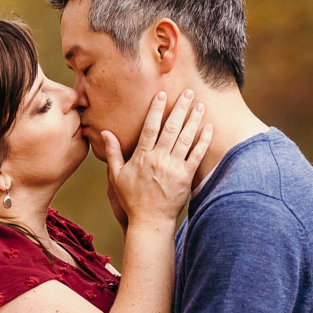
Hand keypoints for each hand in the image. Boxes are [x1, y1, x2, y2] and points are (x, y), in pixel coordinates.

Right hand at [104, 89, 212, 227]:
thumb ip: (113, 153)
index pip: (150, 127)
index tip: (162, 94)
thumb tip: (105, 133)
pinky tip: (208, 127)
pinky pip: (196, 155)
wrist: (149, 221)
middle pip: (171, 128)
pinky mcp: (186, 177)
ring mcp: (174, 168)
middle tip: (188, 92)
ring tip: (200, 104)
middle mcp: (159, 159)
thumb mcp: (116, 176)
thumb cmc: (132, 199)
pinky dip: (203, 140)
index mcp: (142, 156)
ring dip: (193, 119)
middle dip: (180, 108)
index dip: (156, 109)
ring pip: (186, 138)